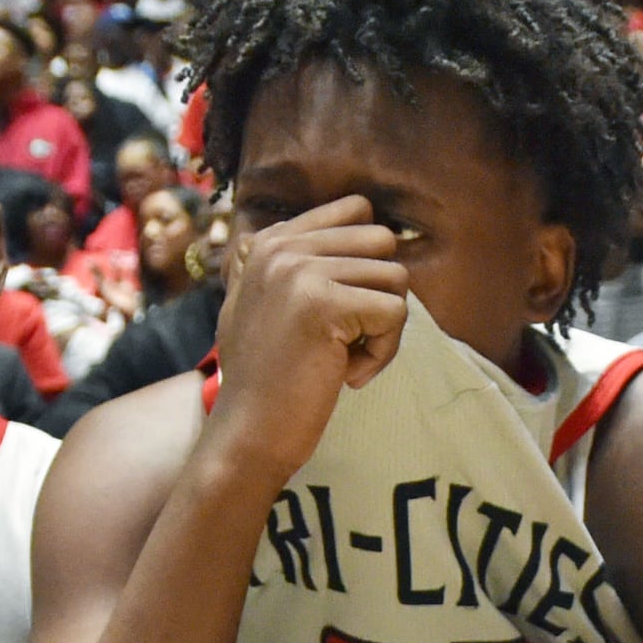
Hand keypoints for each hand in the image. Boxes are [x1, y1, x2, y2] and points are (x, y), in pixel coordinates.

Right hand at [203, 194, 409, 482]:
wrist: (247, 433)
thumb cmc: (264, 381)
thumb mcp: (263, 305)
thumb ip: (294, 265)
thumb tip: (365, 230)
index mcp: (268, 241)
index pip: (356, 210)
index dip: (368, 261)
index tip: (343, 309)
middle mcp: (281, 246)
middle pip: (382, 241)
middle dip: (381, 293)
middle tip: (350, 338)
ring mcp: (299, 272)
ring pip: (396, 277)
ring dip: (384, 329)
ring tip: (345, 360)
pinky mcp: (322, 304)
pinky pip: (394, 313)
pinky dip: (384, 353)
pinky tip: (347, 376)